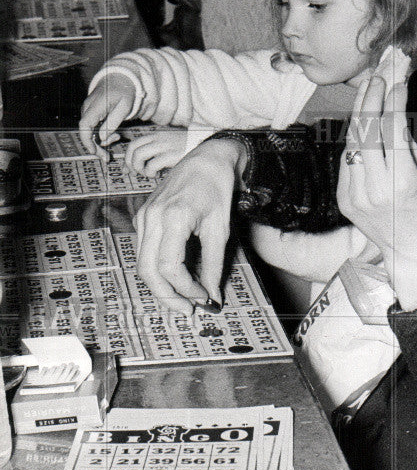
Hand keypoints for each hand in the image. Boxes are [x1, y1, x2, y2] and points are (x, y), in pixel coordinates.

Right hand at [79, 74, 136, 158]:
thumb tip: (101, 138)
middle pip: (86, 131)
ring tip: (118, 137)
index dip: (87, 140)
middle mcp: (87, 108)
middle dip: (96, 145)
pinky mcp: (91, 112)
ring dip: (102, 139)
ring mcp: (88, 110)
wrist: (121, 79)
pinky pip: (92, 126)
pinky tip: (114, 133)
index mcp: (96, 106)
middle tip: (107, 157)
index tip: (94, 152)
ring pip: (90, 130)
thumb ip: (113, 122)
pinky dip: (101, 133)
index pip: (84, 126)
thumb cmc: (124, 92)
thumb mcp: (124, 107)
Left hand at [124, 129, 187, 177]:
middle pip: (133, 149)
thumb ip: (158, 150)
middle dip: (131, 164)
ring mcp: (164, 146)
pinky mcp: (170, 155)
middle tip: (137, 173)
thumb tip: (145, 164)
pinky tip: (158, 174)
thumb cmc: (189, 147)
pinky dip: (150, 172)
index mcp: (157, 135)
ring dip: (140, 168)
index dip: (128, 158)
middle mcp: (158, 139)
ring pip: (139, 156)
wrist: (206, 144)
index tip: (129, 169)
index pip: (134, 144)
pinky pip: (151, 165)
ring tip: (149, 173)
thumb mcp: (171, 143)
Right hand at [133, 138, 246, 313]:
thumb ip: (214, 264)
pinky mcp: (143, 216)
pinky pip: (145, 251)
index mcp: (174, 217)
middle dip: (167, 295)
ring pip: (142, 263)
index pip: (169, 266)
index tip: (203, 298)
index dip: (185, 288)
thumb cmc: (217, 189)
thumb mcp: (221, 228)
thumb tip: (212, 296)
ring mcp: (143, 216)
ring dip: (161, 285)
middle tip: (188, 310)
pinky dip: (158, 269)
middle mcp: (152, 217)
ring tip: (185, 297)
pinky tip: (178, 276)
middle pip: (147, 270)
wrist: (206, 159)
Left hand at [336, 76, 416, 308]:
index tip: (398, 81)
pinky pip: (346, 159)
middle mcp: (374, 188)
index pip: (392, 129)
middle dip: (371, 98)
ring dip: (359, 112)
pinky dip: (353, 137)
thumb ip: (406, 143)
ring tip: (367, 89)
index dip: (394, 101)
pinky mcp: (343, 198)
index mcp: (401, 182)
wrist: (409, 248)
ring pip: (352, 142)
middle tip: (377, 77)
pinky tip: (361, 120)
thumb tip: (395, 107)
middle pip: (366, 131)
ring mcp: (355, 194)